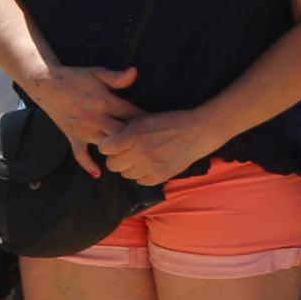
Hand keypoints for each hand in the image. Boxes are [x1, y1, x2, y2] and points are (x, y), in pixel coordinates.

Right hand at [31, 62, 140, 164]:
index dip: (145, 119)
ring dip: (118, 153)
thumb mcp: (98, 73)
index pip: (131, 114)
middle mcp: (97, 119)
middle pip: (122, 134)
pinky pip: (80, 155)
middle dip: (135, 139)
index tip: (154, 124)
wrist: (47, 84)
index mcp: (105, 102)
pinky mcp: (73, 137)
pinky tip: (98, 174)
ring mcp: (84, 131)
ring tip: (131, 157)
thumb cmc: (75, 77)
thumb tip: (135, 72)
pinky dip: (88, 165)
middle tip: (147, 144)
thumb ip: (117, 77)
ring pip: (106, 147)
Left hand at [95, 108, 212, 187]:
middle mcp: (140, 153)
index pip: (105, 148)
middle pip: (112, 164)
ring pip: (124, 174)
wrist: (195, 133)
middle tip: (125, 151)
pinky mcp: (158, 177)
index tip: (112, 143)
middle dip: (116, 157)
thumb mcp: (143, 118)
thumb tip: (108, 138)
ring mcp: (149, 167)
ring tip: (139, 157)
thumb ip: (124, 129)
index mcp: (134, 136)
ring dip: (128, 167)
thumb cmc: (168, 122)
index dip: (106, 146)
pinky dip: (141, 174)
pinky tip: (149, 164)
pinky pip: (138, 181)